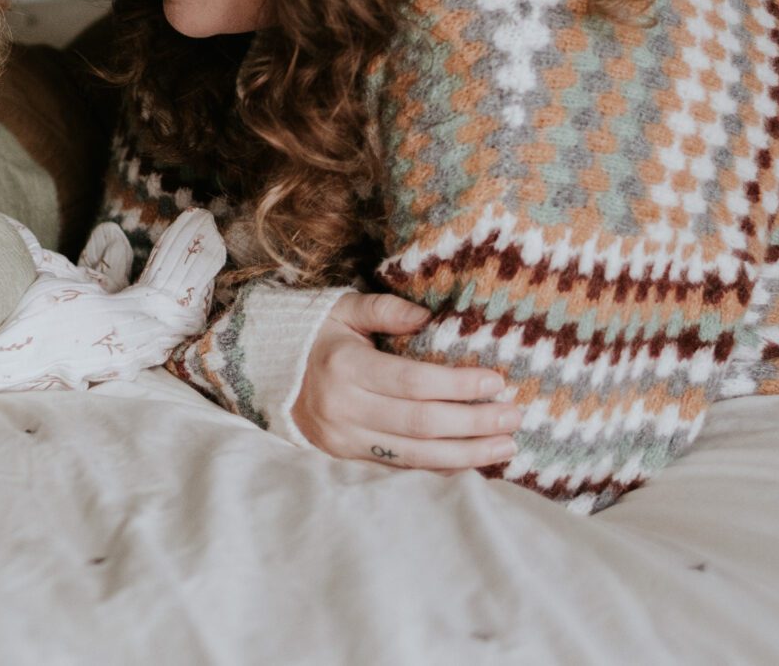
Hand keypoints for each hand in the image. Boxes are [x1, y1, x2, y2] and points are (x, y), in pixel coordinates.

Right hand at [290, 292, 522, 469]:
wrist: (265, 372)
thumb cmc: (314, 335)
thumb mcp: (342, 310)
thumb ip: (384, 309)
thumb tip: (429, 316)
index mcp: (344, 365)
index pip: (413, 381)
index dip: (458, 385)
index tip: (496, 382)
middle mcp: (343, 407)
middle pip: (421, 423)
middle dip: (474, 423)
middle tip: (513, 416)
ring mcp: (343, 439)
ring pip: (415, 455)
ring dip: (466, 453)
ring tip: (505, 445)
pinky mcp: (345, 458)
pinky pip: (400, 469)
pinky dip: (438, 469)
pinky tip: (471, 462)